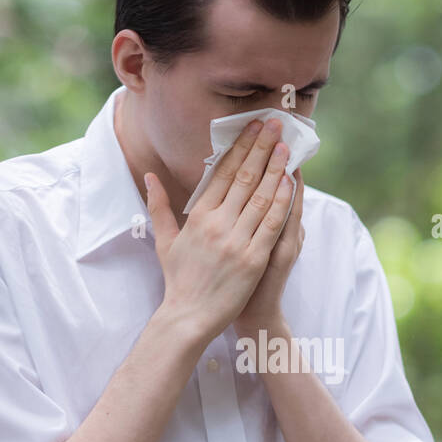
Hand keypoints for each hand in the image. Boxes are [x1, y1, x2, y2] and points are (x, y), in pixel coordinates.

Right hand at [145, 118, 293, 344]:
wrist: (188, 317)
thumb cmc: (178, 280)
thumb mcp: (165, 241)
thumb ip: (159, 206)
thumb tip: (149, 177)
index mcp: (198, 216)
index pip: (223, 173)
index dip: (240, 147)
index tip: (252, 127)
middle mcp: (217, 224)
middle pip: (245, 177)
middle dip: (261, 147)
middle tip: (275, 124)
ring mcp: (237, 241)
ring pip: (261, 196)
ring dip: (276, 168)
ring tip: (287, 146)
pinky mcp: (253, 259)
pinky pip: (272, 224)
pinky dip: (283, 201)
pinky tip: (291, 183)